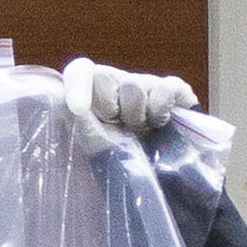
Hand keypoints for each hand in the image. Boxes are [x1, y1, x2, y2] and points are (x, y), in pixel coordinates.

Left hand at [60, 58, 203, 152]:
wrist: (165, 176)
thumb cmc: (124, 161)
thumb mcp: (96, 147)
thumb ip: (81, 125)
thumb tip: (70, 105)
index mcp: (94, 94)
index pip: (80, 71)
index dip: (77, 84)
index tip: (78, 109)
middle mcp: (119, 83)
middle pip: (102, 75)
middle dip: (108, 109)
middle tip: (118, 128)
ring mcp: (148, 84)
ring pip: (132, 85)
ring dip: (135, 116)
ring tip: (141, 132)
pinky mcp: (176, 90)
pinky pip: (164, 90)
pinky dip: (160, 111)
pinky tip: (162, 125)